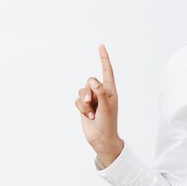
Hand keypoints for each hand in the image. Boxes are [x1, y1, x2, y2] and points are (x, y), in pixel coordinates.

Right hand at [74, 44, 122, 162]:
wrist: (101, 139)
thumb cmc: (108, 124)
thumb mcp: (106, 107)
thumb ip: (100, 92)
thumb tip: (93, 80)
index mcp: (110, 91)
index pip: (107, 71)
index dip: (104, 58)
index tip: (101, 46)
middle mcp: (101, 93)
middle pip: (89, 82)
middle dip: (88, 92)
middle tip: (92, 102)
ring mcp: (92, 100)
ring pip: (81, 91)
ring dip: (84, 103)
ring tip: (91, 113)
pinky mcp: (84, 106)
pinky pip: (77, 100)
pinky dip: (81, 108)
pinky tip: (88, 116)